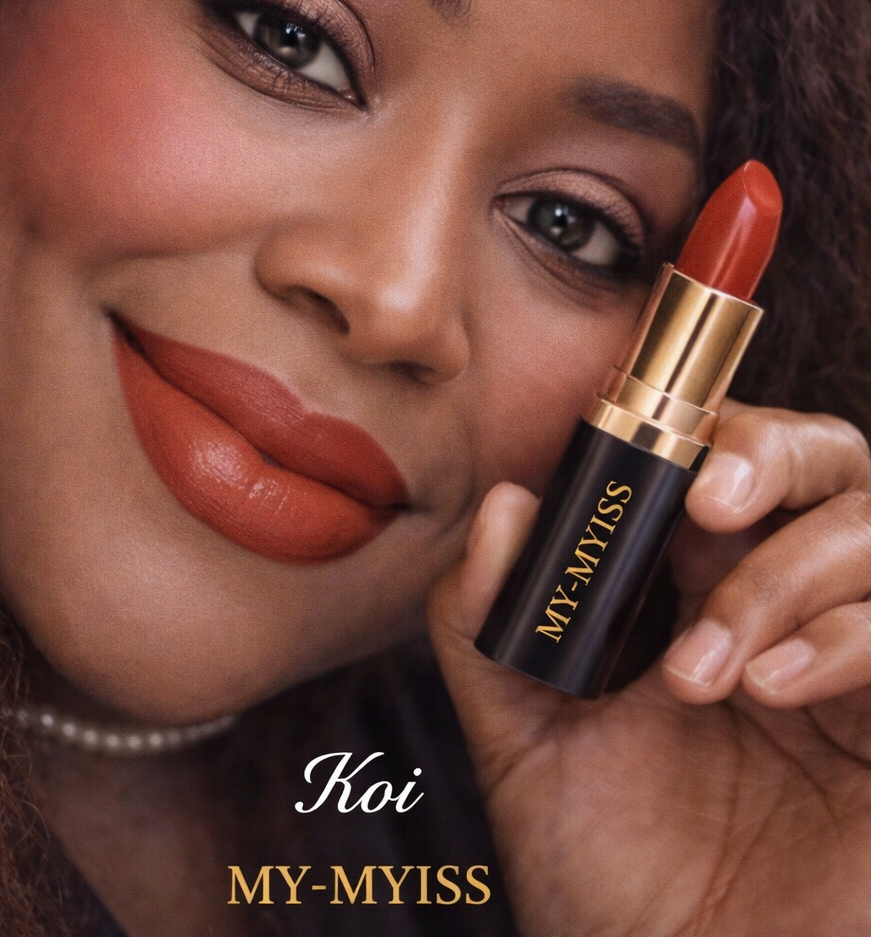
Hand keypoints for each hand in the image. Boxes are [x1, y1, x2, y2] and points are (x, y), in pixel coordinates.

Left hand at [428, 403, 870, 936]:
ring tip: (704, 670)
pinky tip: (771, 687)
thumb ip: (490, 626)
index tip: (648, 457)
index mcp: (706, 595)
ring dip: (786, 576)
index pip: (733, 461)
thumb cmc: (613, 890)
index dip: (704, 434)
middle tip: (707, 500)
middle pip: (832, 464)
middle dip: (774, 454)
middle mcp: (796, 614)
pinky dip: (848, 635)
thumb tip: (508, 502)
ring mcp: (862, 676)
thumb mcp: (524, 749)